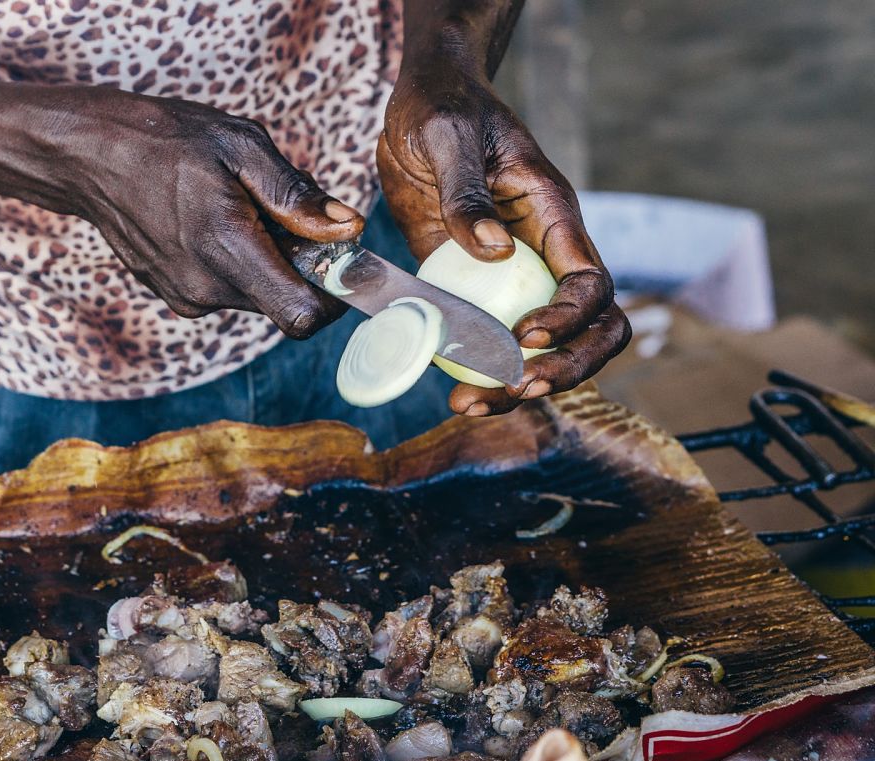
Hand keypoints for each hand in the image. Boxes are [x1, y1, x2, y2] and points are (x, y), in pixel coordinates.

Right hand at [7, 89, 362, 337]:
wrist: (88, 156)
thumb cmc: (165, 140)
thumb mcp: (241, 146)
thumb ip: (296, 195)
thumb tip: (347, 230)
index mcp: (227, 253)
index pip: (303, 317)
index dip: (334, 296)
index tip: (339, 260)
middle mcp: (206, 290)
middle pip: (286, 301)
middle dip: (300, 262)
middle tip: (279, 209)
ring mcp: (187, 298)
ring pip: (259, 293)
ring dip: (268, 258)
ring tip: (239, 206)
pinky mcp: (176, 295)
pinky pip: (230, 287)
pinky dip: (239, 260)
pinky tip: (214, 218)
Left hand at [377, 67, 630, 414]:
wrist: (420, 104)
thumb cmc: (442, 107)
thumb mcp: (449, 137)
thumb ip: (467, 191)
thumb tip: (493, 251)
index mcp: (555, 217)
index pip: (590, 284)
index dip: (569, 321)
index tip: (522, 338)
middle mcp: (543, 254)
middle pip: (588, 330)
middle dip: (561, 370)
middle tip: (510, 391)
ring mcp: (511, 277)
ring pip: (540, 348)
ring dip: (514, 385)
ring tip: (467, 406)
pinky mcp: (474, 288)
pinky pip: (487, 339)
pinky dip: (474, 370)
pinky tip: (445, 388)